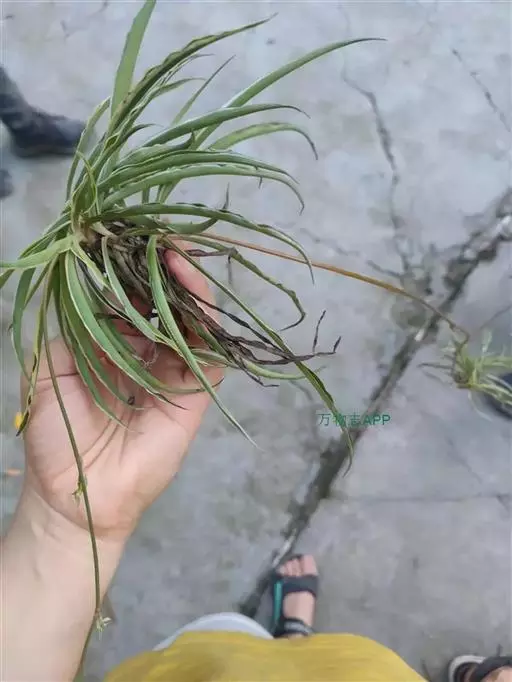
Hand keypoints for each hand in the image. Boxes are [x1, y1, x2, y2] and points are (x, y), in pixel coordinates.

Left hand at [21, 250, 221, 543]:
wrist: (78, 495)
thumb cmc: (58, 438)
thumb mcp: (49, 372)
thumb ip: (72, 331)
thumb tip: (97, 293)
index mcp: (115, 349)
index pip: (131, 301)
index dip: (132, 271)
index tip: (127, 240)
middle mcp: (148, 355)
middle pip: (165, 304)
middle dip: (164, 270)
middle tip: (159, 238)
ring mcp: (174, 372)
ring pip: (191, 320)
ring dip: (187, 285)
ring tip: (175, 253)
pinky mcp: (195, 391)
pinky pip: (208, 348)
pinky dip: (204, 316)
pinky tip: (190, 287)